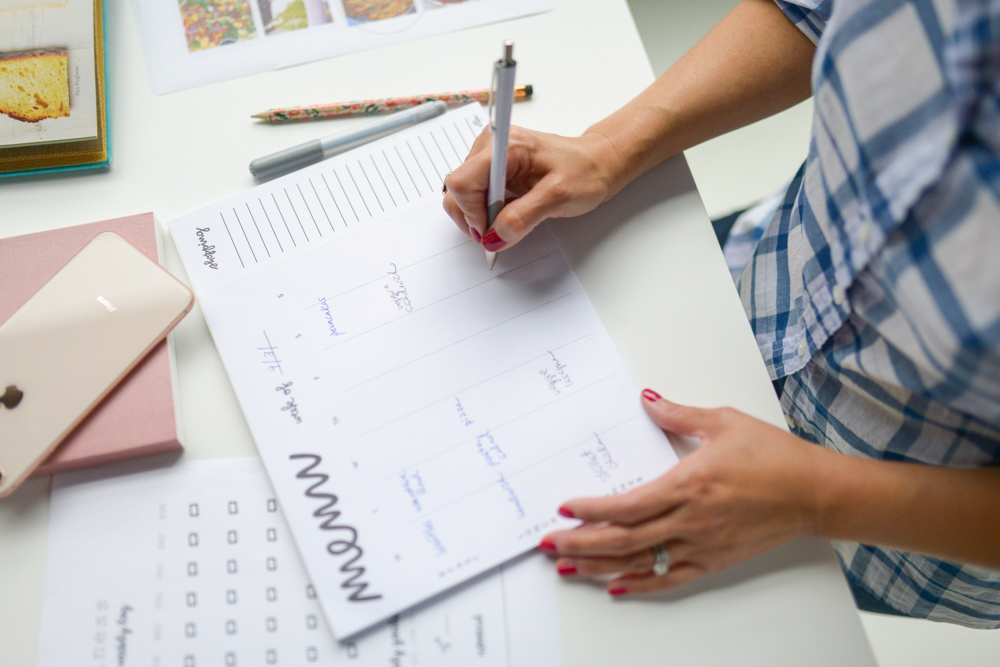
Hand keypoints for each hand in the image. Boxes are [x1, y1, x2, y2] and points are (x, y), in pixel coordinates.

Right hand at [442, 127, 621, 252]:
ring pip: (461, 195)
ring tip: (507, 220)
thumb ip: (523, 218)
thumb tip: (493, 238)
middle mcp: (490, 146)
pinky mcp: (491, 169)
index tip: (491, 231)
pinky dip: (484, 212)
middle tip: (498, 233)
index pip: (463, 181)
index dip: (472, 213)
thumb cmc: (585, 172)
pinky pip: (473, 196)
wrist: (597, 163)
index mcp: (505, 145)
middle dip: (473, 218)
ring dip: (479, 217)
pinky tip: (505, 213)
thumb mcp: (559, 197)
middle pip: (457, 190)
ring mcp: (488, 157)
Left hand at [540, 390, 823, 595]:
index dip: (592, 510)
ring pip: (640, 562)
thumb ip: (678, 413)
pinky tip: (616, 586)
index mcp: (689, 484)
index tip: (566, 509)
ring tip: (568, 568)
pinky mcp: (714, 559)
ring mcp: (702, 544)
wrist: (815, 492)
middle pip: (624, 539)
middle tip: (550, 545)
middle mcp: (691, 519)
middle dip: (581, 544)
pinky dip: (640, 584)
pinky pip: (670, 578)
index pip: (628, 505)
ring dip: (599, 567)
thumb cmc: (775, 456)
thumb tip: (646, 399)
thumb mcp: (724, 421)